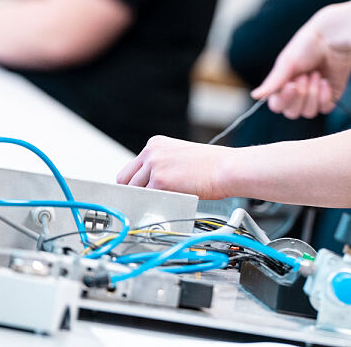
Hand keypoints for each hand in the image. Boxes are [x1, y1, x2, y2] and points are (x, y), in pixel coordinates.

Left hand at [116, 136, 232, 198]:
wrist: (226, 168)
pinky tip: (164, 207)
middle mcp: (151, 152)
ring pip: (134, 192)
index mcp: (155, 144)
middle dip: (133, 194)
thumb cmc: (211, 165)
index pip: (131, 168)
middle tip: (143, 205)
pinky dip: (153, 206)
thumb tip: (148, 187)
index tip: (137, 194)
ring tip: (158, 206)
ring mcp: (154, 165)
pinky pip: (147, 199)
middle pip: (125, 179)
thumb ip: (161, 167)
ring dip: (143, 201)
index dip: (133, 184)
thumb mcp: (179, 157)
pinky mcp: (159, 181)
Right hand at [251, 10, 350, 118]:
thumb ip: (272, 82)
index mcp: (283, 83)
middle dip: (299, 95)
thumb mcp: (286, 62)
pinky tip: (325, 81)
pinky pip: (325, 108)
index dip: (284, 99)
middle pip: (292, 113)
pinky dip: (324, 96)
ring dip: (312, 93)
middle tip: (304, 75)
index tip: (291, 85)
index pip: (277, 105)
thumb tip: (255, 95)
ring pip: (309, 112)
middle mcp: (298, 92)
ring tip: (316, 74)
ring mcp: (314, 95)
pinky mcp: (330, 95)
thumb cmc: (306, 45)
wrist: (332, 38)